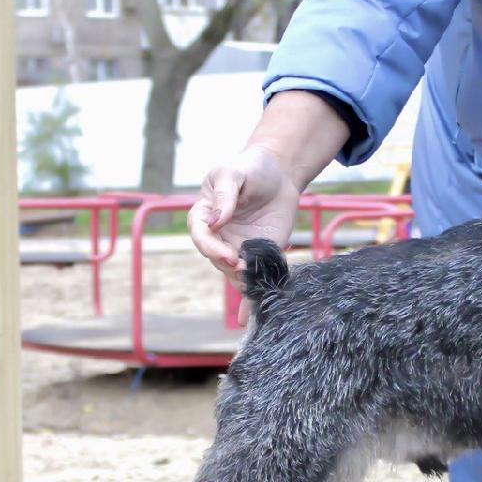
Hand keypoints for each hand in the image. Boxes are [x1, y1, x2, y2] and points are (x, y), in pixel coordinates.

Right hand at [188, 145, 300, 288]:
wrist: (280, 174)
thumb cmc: (250, 168)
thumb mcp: (232, 173)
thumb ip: (224, 194)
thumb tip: (216, 220)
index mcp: (204, 216)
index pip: (201, 236)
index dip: (212, 248)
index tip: (228, 254)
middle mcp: (219, 236)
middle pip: (217, 258)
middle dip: (229, 266)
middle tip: (244, 268)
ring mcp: (240, 247)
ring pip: (234, 271)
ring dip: (242, 281)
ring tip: (254, 285)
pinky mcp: (261, 254)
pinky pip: (255, 275)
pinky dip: (252, 296)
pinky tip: (251, 313)